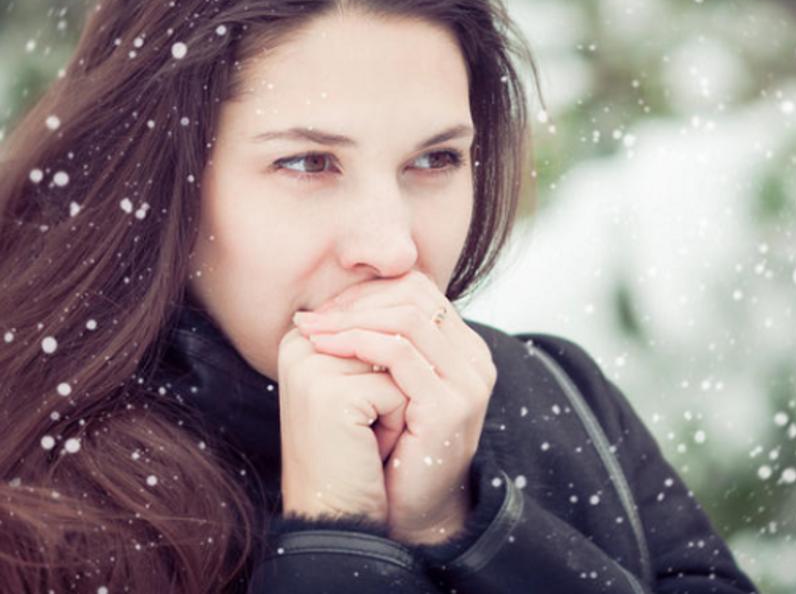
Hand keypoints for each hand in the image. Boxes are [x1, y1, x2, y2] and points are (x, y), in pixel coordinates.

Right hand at [276, 320, 407, 523]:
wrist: (341, 516)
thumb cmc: (361, 454)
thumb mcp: (370, 385)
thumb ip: (381, 336)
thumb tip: (416, 288)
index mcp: (307, 333)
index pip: (383, 305)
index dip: (405, 354)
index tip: (377, 400)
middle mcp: (301, 341)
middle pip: (396, 329)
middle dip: (406, 377)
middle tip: (375, 423)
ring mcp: (311, 365)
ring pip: (401, 357)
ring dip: (406, 399)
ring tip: (374, 433)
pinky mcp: (327, 393)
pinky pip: (397, 390)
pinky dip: (399, 422)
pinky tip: (369, 449)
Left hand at [294, 270, 497, 544]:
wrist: (408, 515)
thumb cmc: (390, 451)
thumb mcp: (388, 387)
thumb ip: (381, 344)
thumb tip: (328, 304)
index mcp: (464, 349)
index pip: (418, 289)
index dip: (369, 291)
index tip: (325, 309)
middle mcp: (474, 360)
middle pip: (415, 296)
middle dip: (356, 301)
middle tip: (310, 317)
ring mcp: (467, 383)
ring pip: (408, 318)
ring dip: (351, 319)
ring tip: (311, 330)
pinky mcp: (449, 406)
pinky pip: (401, 354)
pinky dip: (358, 343)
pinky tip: (325, 349)